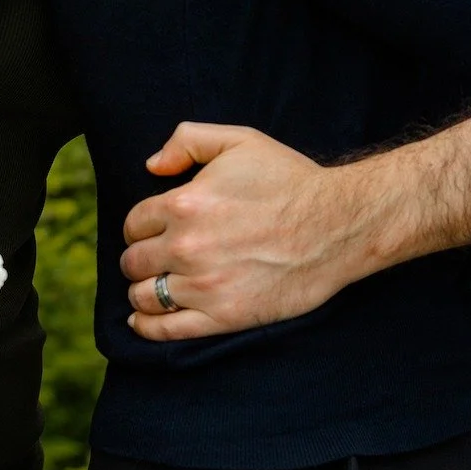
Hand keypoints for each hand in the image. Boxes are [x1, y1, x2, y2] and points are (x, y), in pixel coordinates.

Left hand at [120, 123, 370, 341]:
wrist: (336, 226)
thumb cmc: (289, 180)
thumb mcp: (240, 141)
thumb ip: (188, 140)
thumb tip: (152, 166)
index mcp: (185, 203)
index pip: (134, 223)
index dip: (142, 226)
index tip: (153, 229)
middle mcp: (187, 247)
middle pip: (134, 261)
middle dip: (140, 257)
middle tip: (155, 257)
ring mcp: (204, 286)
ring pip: (144, 296)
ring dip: (142, 290)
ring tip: (154, 286)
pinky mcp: (223, 317)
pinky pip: (165, 329)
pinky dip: (147, 326)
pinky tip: (143, 320)